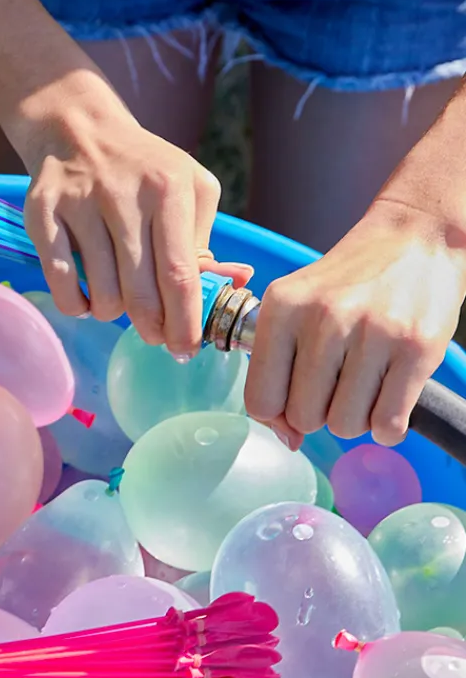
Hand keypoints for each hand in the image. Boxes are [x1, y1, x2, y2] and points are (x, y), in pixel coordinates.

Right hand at [15, 75, 251, 355]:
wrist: (79, 130)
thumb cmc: (144, 169)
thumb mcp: (189, 188)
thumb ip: (205, 239)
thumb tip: (229, 286)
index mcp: (167, 188)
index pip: (180, 274)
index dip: (185, 321)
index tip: (187, 349)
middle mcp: (122, 194)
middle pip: (141, 292)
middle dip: (152, 328)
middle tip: (154, 335)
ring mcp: (78, 203)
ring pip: (102, 293)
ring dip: (112, 314)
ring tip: (118, 302)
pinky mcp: (42, 213)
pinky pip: (62, 284)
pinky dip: (77, 305)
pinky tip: (86, 298)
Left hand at [245, 198, 465, 448]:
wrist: (415, 237)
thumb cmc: (348, 281)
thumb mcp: (295, 304)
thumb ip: (277, 367)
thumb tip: (287, 440)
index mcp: (283, 307)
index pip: (260, 399)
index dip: (275, 416)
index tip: (293, 403)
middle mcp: (324, 318)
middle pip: (303, 417)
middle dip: (318, 413)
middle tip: (335, 385)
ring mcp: (373, 333)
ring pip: (345, 425)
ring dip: (354, 418)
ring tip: (363, 385)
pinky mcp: (417, 348)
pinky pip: (387, 424)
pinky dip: (386, 426)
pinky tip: (387, 399)